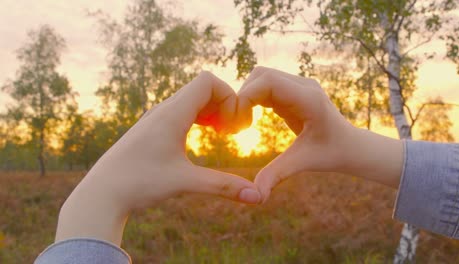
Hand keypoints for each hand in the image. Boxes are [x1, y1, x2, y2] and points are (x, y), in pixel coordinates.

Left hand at [55, 72, 260, 245]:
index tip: (232, 126)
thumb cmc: (139, 184)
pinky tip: (200, 137)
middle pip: (202, 88)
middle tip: (231, 132)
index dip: (228, 96)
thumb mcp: (185, 183)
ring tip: (220, 134)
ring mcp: (155, 119)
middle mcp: (163, 110)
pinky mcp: (151, 130)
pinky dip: (197, 118)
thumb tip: (258, 197)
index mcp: (172, 113)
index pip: (208, 80)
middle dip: (223, 105)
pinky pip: (180, 111)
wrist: (100, 194)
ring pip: (190, 100)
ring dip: (210, 111)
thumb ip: (224, 186)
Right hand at [238, 67, 403, 202]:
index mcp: (308, 98)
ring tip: (243, 123)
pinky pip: (266, 86)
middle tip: (237, 125)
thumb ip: (277, 174)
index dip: (246, 96)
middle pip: (260, 75)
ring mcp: (298, 86)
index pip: (267, 81)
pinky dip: (253, 99)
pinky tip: (251, 119)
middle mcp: (303, 86)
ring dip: (247, 97)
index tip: (238, 122)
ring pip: (261, 78)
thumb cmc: (331, 154)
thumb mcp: (303, 163)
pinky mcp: (292, 91)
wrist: (350, 146)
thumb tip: (255, 196)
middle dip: (243, 96)